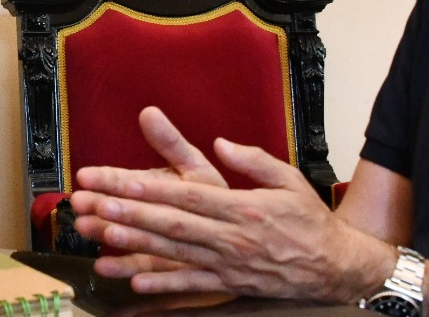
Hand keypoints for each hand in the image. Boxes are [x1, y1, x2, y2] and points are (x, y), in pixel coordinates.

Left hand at [71, 107, 393, 300]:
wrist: (336, 266)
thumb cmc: (310, 220)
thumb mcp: (289, 179)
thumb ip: (253, 159)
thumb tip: (220, 142)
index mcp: (243, 207)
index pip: (186, 196)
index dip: (147, 189)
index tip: (115, 180)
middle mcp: (232, 237)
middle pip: (170, 224)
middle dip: (126, 213)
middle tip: (91, 203)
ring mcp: (229, 265)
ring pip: (174, 254)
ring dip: (134, 245)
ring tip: (100, 235)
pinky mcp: (230, 284)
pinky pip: (192, 287)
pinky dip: (164, 286)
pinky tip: (135, 282)